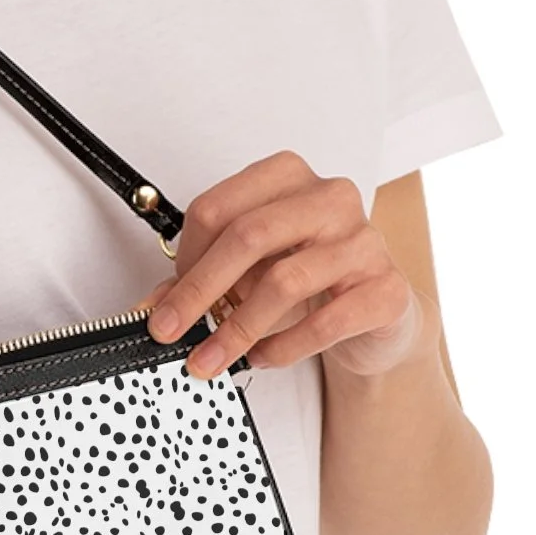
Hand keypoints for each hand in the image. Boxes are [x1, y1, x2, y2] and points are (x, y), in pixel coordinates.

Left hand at [135, 152, 426, 378]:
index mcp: (287, 177)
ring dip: (238, 329)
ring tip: (213, 357)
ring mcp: (363, 241)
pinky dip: (284, 346)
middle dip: (199, 292)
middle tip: (170, 332)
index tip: (167, 300)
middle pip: (247, 236)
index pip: (218, 208)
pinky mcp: (385, 288)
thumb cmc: (309, 276)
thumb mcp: (250, 269)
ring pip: (284, 281)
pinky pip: (325, 321)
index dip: (185, 258)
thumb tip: (150, 309)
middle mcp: (329, 198)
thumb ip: (202, 280)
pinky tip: (262, 357)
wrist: (377, 309)